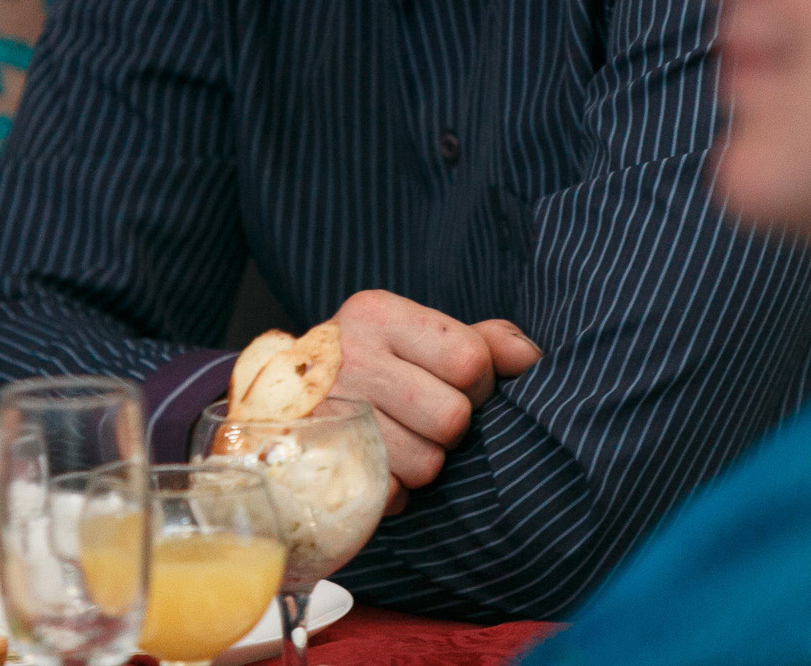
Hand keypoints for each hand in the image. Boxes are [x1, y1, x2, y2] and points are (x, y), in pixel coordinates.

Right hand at [328, 290, 543, 498]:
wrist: (279, 405)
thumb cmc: (372, 366)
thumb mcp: (418, 336)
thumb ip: (482, 340)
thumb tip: (532, 358)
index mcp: (378, 314)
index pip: (470, 359)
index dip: (478, 383)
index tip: (455, 384)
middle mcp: (348, 356)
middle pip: (451, 418)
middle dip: (451, 428)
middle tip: (426, 419)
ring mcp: (330, 412)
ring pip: (427, 464)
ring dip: (424, 462)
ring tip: (400, 441)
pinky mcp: (322, 465)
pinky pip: (393, 496)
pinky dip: (395, 489)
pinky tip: (378, 464)